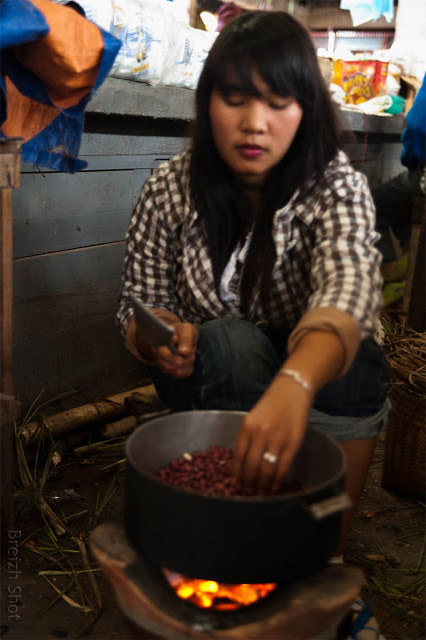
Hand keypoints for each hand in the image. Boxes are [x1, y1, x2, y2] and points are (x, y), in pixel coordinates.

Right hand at [140, 322, 198, 378]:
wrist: (183, 336)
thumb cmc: (183, 331)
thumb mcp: (187, 330)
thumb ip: (186, 339)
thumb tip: (184, 352)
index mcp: (158, 344)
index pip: (162, 354)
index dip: (173, 357)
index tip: (185, 354)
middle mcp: (157, 355)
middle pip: (168, 366)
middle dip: (183, 361)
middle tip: (193, 354)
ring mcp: (163, 364)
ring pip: (175, 372)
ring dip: (187, 365)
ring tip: (192, 355)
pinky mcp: (170, 370)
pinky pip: (180, 375)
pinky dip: (188, 369)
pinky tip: (190, 361)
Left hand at [232, 375, 312, 493]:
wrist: (292, 391)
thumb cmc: (271, 405)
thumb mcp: (253, 418)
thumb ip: (248, 437)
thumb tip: (242, 463)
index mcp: (247, 426)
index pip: (238, 456)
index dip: (237, 473)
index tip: (236, 484)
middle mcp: (260, 433)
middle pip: (251, 466)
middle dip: (249, 483)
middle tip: (248, 492)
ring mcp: (277, 438)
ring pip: (267, 469)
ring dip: (263, 484)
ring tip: (261, 493)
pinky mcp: (293, 442)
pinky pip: (283, 466)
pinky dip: (278, 479)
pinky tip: (275, 486)